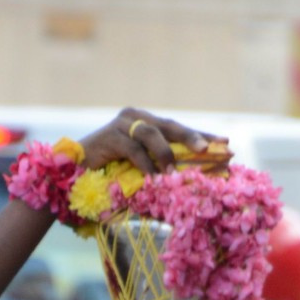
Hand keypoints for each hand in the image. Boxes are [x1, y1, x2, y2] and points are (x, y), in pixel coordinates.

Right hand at [78, 108, 225, 178]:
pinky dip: (145, 164)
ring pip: (151, 133)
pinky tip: (154, 178)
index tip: (226, 143)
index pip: (179, 129)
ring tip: (175, 175)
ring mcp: (121, 124)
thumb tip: (189, 181)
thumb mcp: (140, 172)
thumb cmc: (108, 177)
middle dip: (192, 137)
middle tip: (210, 150)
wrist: (73, 175)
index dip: (202, 135)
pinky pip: (133, 149)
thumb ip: (160, 169)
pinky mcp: (109, 136)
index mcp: (146, 124)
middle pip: (170, 125)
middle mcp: (135, 118)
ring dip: (166, 154)